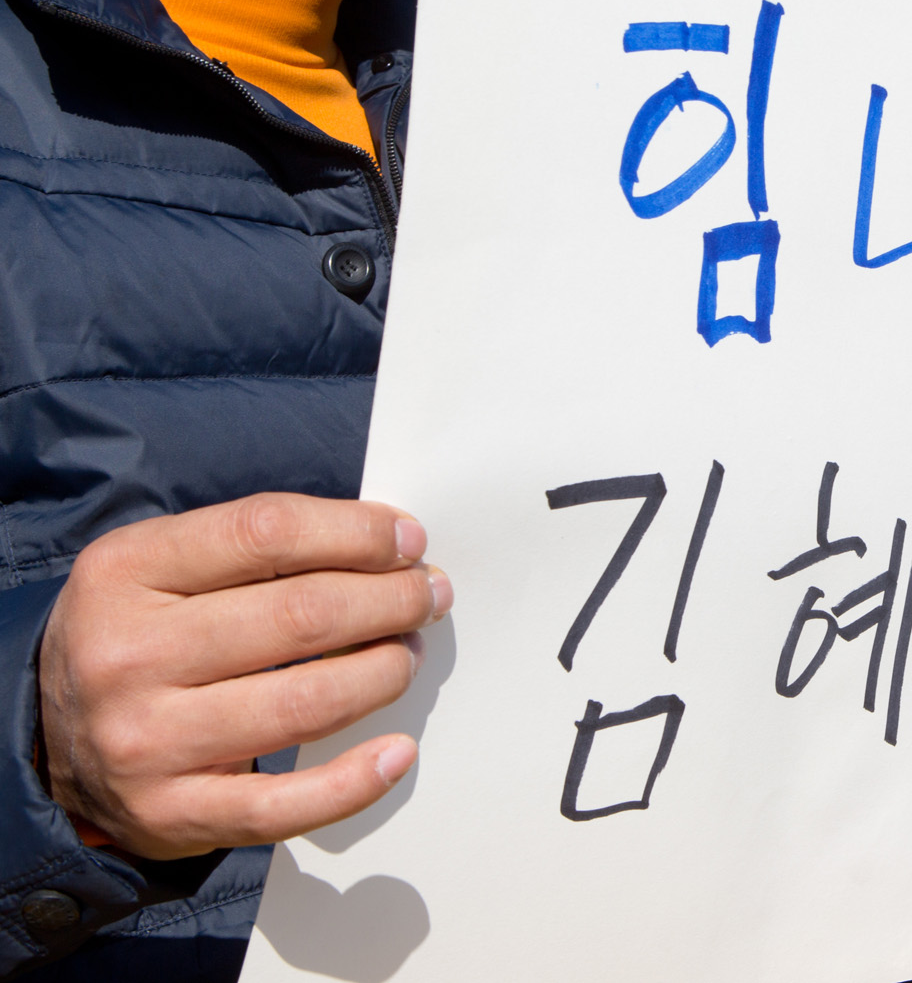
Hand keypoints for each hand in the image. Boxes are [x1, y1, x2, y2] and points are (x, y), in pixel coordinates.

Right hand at [39, 494, 449, 859]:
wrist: (51, 735)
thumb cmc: (141, 633)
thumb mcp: (166, 565)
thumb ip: (261, 546)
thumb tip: (390, 543)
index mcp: (128, 571)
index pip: (267, 532)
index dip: (357, 533)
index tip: (408, 540)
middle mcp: (129, 655)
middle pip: (301, 616)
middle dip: (390, 600)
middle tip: (427, 595)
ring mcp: (146, 742)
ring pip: (306, 703)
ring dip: (383, 673)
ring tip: (406, 654)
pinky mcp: (171, 812)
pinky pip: (286, 805)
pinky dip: (356, 781)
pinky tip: (397, 752)